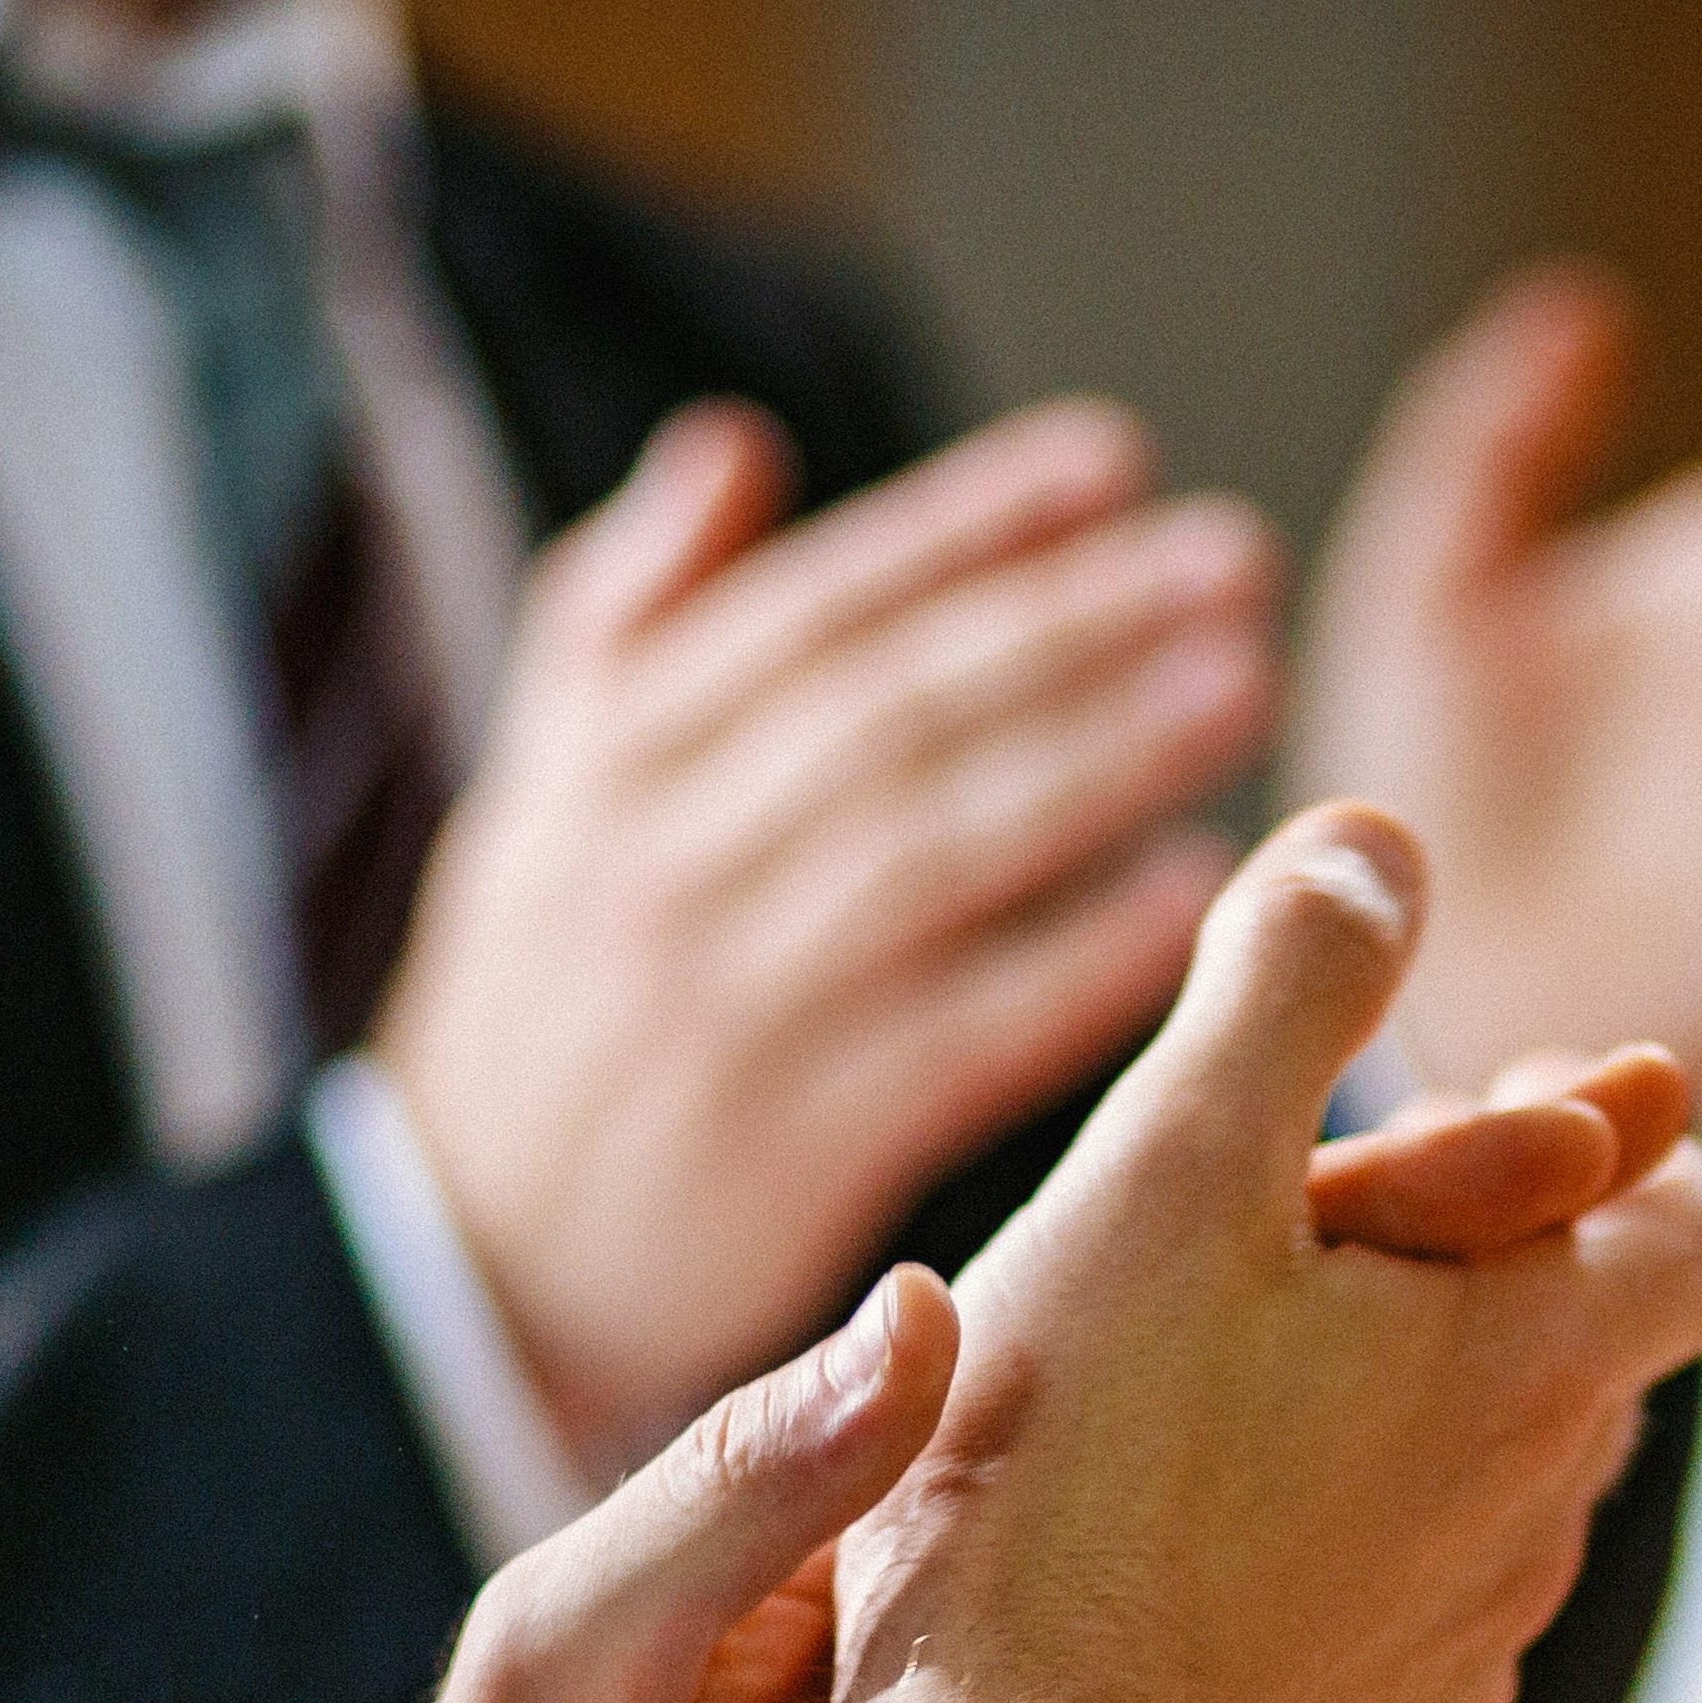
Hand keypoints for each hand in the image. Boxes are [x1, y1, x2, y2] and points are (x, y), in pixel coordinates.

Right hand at [379, 395, 1279, 1460]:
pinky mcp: (793, 1145)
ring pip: (936, 852)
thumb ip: (632, 616)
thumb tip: (735, 442)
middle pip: (895, 712)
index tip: (1114, 461)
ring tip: (1240, 686)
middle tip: (1233, 561)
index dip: (967, 526)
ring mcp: (728, 1004)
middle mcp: (661, 861)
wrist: (462, 1261)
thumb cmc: (545, 1004)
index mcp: (608, 756)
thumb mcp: (543, 792)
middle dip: (1071, 623)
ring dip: (1101, 761)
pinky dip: (1081, 958)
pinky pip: (964, 1030)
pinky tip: (1198, 894)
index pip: (811, 608)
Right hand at [816, 802, 1701, 1702]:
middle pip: (1589, 1352)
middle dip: (1491, 1263)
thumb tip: (1384, 840)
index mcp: (1538, 1364)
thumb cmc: (1071, 1479)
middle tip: (1324, 1216)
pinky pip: (1397, 1625)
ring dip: (1405, 1411)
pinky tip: (1183, 1543)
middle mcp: (1538, 1523)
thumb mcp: (1170, 1176)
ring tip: (1228, 1373)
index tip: (1477, 1110)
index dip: (1624, 1152)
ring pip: (1489, 1490)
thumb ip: (1288, 991)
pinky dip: (1332, 1554)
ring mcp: (1461, 1663)